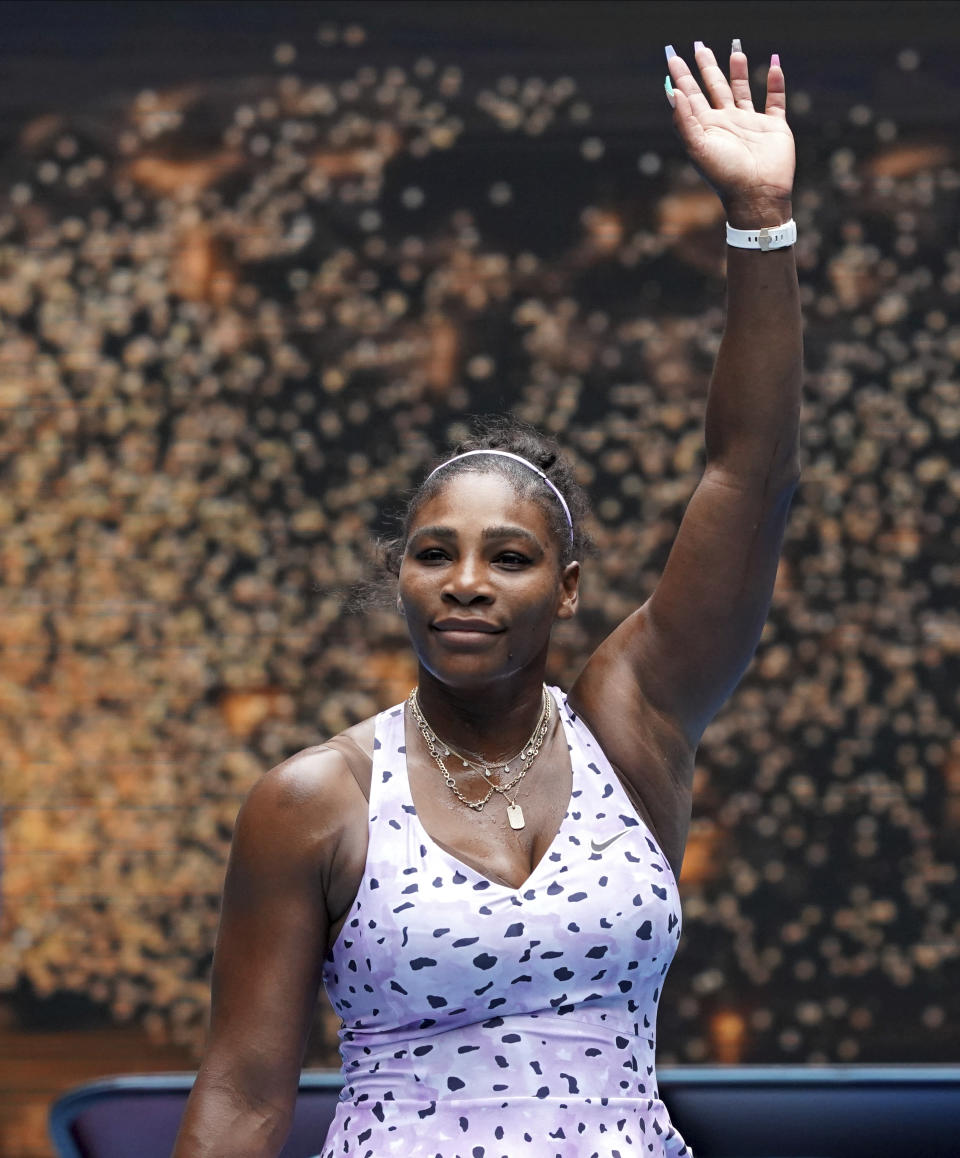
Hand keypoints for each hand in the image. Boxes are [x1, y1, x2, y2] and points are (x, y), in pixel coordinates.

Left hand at [666, 42, 794, 226]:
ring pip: (742, 90)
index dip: (681, 76)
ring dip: (738, 71)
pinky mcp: (773, 127)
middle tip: (699, 45)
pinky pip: (775, 100)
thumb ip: (684, 120)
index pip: (690, 96)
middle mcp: (726, 123)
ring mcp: (750, 124)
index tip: (673, 56)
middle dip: (707, 67)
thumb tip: (671, 91)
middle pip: (714, 88)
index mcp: (706, 128)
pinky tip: (773, 64)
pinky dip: (776, 83)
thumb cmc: (724, 175)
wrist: (757, 195)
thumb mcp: (698, 148)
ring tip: (734, 50)